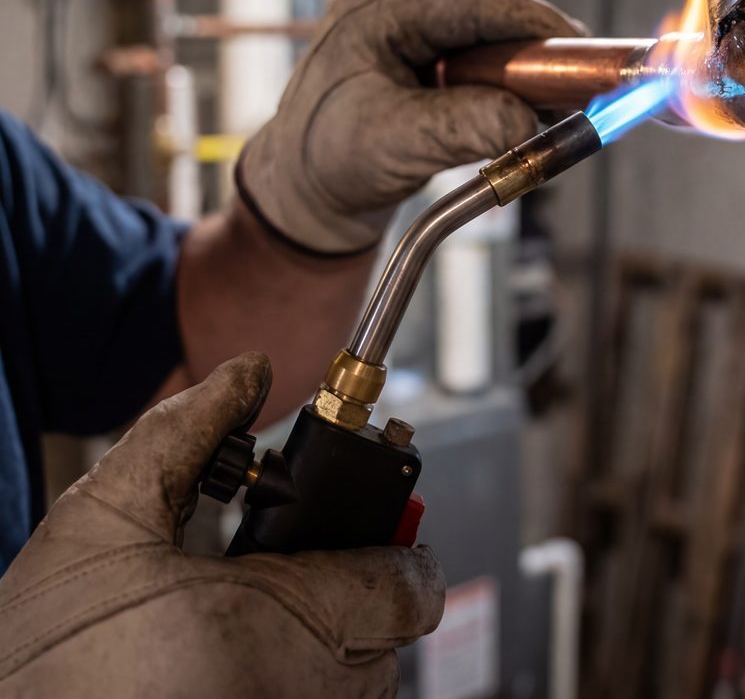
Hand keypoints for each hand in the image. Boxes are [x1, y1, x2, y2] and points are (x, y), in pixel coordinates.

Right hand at [0, 354, 443, 698]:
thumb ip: (185, 433)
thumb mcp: (105, 519)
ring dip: (329, 649)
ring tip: (262, 617)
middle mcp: (298, 694)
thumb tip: (247, 372)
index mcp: (285, 622)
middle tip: (301, 568)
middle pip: (386, 639)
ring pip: (352, 688)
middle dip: (355, 593)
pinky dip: (294, 684)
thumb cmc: (42, 660)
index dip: (399, 546)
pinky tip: (236, 660)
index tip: (377, 531)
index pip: (408, 586)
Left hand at [238, 0, 579, 253]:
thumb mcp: (397, 145)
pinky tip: (529, 92)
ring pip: (489, 14)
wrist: (305, 184)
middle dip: (536, 35)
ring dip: (526, 49)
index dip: (533, 20)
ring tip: (558, 89)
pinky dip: (510, 62)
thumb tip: (527, 119)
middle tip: (580, 74)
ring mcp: (405, 13)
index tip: (579, 47)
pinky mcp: (421, 37)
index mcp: (375, 8)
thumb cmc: (332, 160)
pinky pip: (480, 36)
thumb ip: (463, 127)